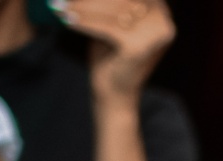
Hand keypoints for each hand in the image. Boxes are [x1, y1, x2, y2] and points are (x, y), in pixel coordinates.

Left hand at [53, 0, 174, 104]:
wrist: (116, 90)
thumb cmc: (111, 51)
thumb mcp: (110, 18)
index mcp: (160, 8)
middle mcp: (164, 20)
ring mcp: (155, 35)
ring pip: (112, 10)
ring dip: (82, 7)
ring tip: (58, 5)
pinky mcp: (139, 47)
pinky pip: (106, 27)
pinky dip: (84, 21)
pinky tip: (65, 17)